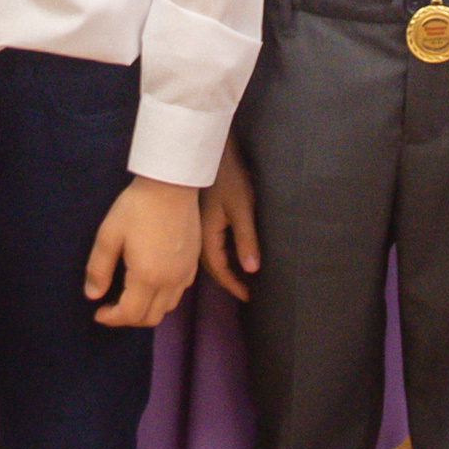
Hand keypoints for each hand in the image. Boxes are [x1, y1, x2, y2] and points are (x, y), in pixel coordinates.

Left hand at [85, 175, 199, 328]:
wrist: (171, 184)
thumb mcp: (109, 234)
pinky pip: (178, 293)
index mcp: (147, 277)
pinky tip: (151, 283)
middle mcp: (170, 281)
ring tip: (130, 297)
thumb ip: (98, 268)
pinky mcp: (194, 263)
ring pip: (167, 308)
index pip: (130, 314)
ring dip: (147, 310)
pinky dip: (163, 298)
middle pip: (151, 318)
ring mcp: (185, 273)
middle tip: (111, 307)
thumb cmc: (137, 207)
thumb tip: (92, 295)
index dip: (112, 319)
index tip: (98, 312)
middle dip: (128, 319)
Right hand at [200, 139, 260, 301]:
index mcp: (207, 236)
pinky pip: (208, 244)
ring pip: (209, 255)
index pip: (220, 270)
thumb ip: (246, 240)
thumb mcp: (241, 208)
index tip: (248, 297)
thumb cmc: (228, 177)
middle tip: (245, 291)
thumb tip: (251, 270)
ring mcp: (197, 226)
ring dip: (223, 267)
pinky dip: (220, 253)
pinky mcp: (200, 217)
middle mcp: (197, 234)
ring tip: (238, 276)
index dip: (234, 285)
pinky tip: (229, 252)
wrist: (208, 151)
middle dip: (227, 280)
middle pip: (211, 266)